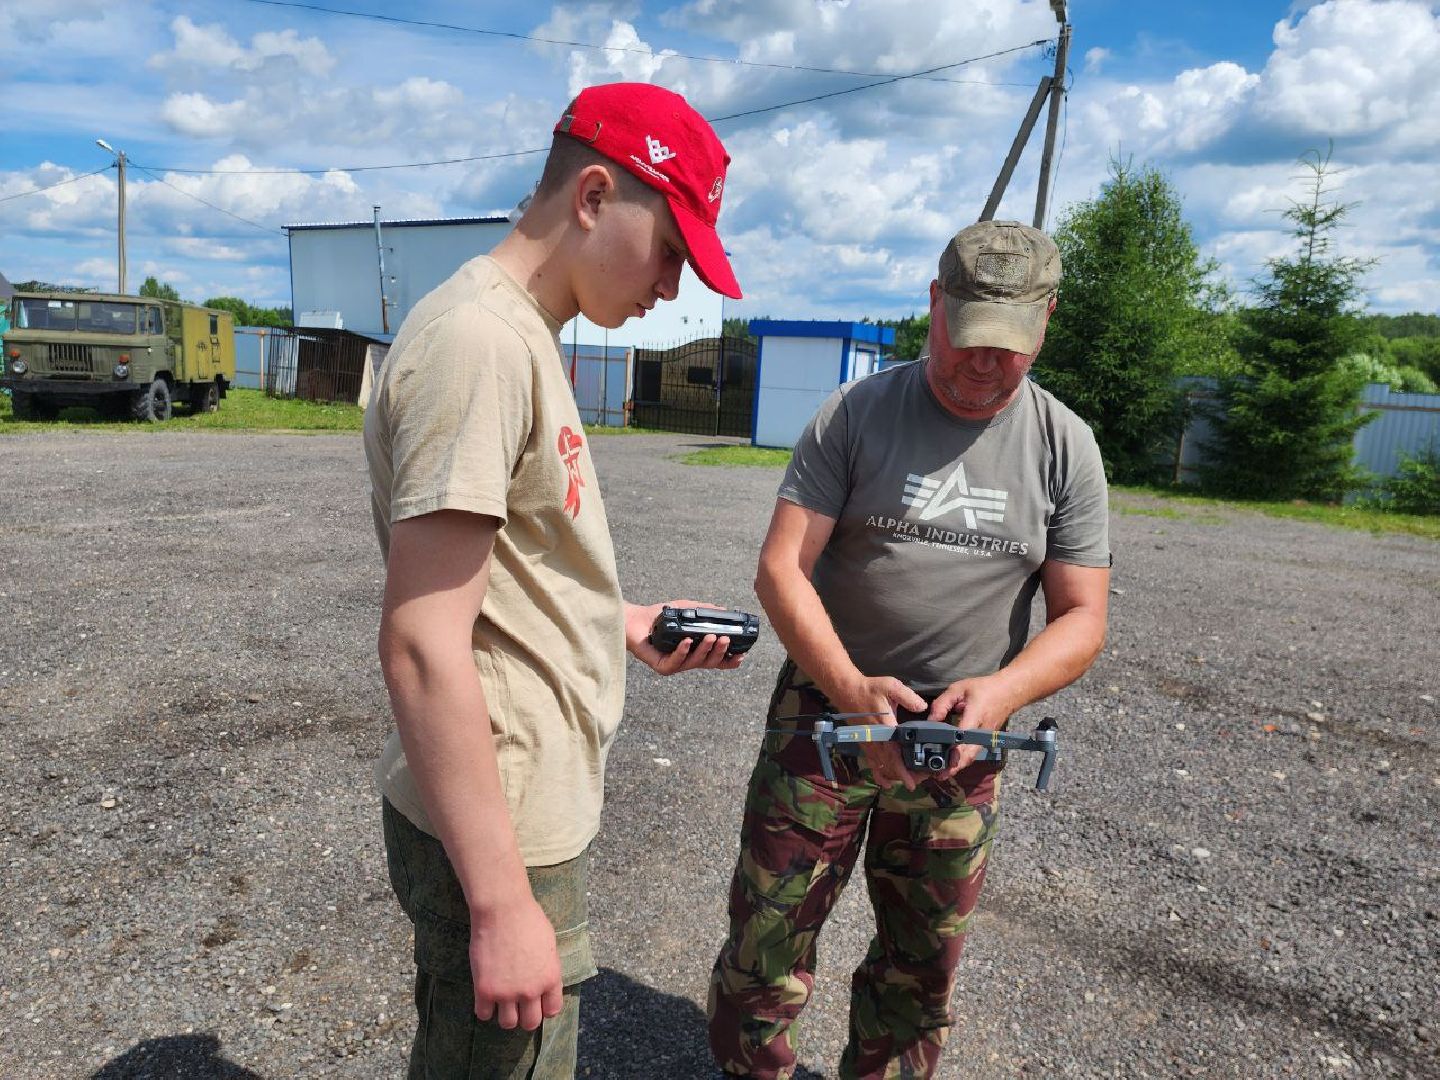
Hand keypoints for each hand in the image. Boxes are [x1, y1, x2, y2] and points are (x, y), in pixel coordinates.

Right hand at [469, 896, 562, 1030]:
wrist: (502, 909)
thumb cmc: (528, 918)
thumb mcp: (549, 944)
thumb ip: (547, 967)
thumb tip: (543, 980)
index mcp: (551, 978)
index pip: (552, 1010)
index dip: (544, 1008)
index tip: (536, 1002)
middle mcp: (531, 990)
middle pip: (530, 1023)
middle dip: (525, 1016)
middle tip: (518, 1006)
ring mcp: (507, 992)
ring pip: (508, 1023)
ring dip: (505, 1015)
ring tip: (501, 1002)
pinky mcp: (485, 990)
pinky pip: (483, 1014)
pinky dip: (484, 1009)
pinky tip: (485, 996)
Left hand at [624, 600, 745, 675]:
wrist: (634, 619)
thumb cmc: (658, 616)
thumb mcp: (685, 609)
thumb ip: (703, 610)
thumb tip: (722, 609)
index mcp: (695, 651)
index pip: (716, 660)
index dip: (729, 660)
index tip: (742, 654)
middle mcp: (686, 660)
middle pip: (709, 663)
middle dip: (720, 653)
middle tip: (725, 639)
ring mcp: (674, 664)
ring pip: (695, 664)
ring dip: (705, 651)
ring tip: (711, 637)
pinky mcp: (661, 666)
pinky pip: (676, 662)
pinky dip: (683, 651)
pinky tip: (687, 641)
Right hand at [829, 675, 927, 790]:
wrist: (847, 690)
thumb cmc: (870, 689)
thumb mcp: (891, 687)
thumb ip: (909, 697)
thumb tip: (923, 707)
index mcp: (885, 728)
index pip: (894, 753)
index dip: (902, 769)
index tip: (912, 781)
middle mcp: (876, 739)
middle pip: (889, 764)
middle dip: (902, 776)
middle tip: (915, 783)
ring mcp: (869, 743)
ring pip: (881, 766)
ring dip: (892, 776)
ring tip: (906, 783)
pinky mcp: (864, 743)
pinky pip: (872, 762)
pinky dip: (879, 773)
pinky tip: (886, 782)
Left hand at [928, 674, 1019, 778]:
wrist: (1009, 692)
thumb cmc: (983, 689)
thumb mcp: (959, 689)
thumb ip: (942, 703)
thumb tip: (930, 720)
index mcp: (976, 715)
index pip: (964, 735)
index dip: (954, 747)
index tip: (943, 758)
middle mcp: (982, 731)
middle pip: (970, 753)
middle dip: (955, 766)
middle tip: (939, 775)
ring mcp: (986, 738)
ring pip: (972, 756)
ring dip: (959, 766)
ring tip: (942, 774)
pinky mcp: (986, 740)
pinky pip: (974, 753)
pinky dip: (964, 760)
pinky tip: (952, 765)